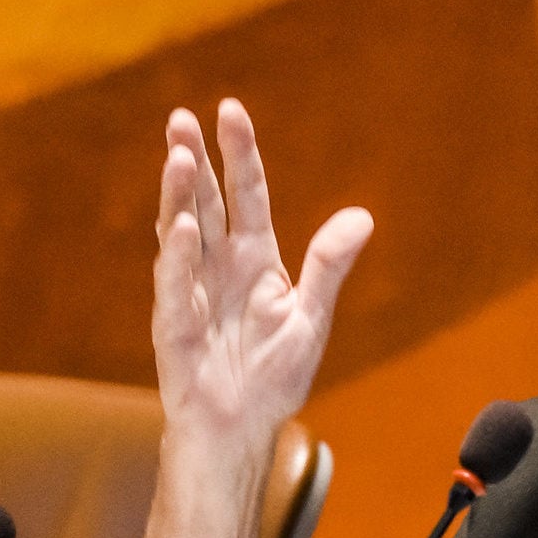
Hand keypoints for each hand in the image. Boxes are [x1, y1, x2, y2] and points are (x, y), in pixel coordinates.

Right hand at [153, 98, 372, 447]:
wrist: (243, 427)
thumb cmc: (273, 375)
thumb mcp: (310, 317)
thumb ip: (329, 265)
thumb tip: (363, 217)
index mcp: (254, 258)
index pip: (246, 194)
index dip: (239, 153)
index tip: (230, 110)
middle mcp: (218, 266)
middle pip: (205, 202)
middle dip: (193, 160)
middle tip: (181, 118)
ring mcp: (192, 291)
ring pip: (182, 232)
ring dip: (179, 194)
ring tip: (179, 156)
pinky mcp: (174, 324)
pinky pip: (176, 283)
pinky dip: (178, 254)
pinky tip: (181, 224)